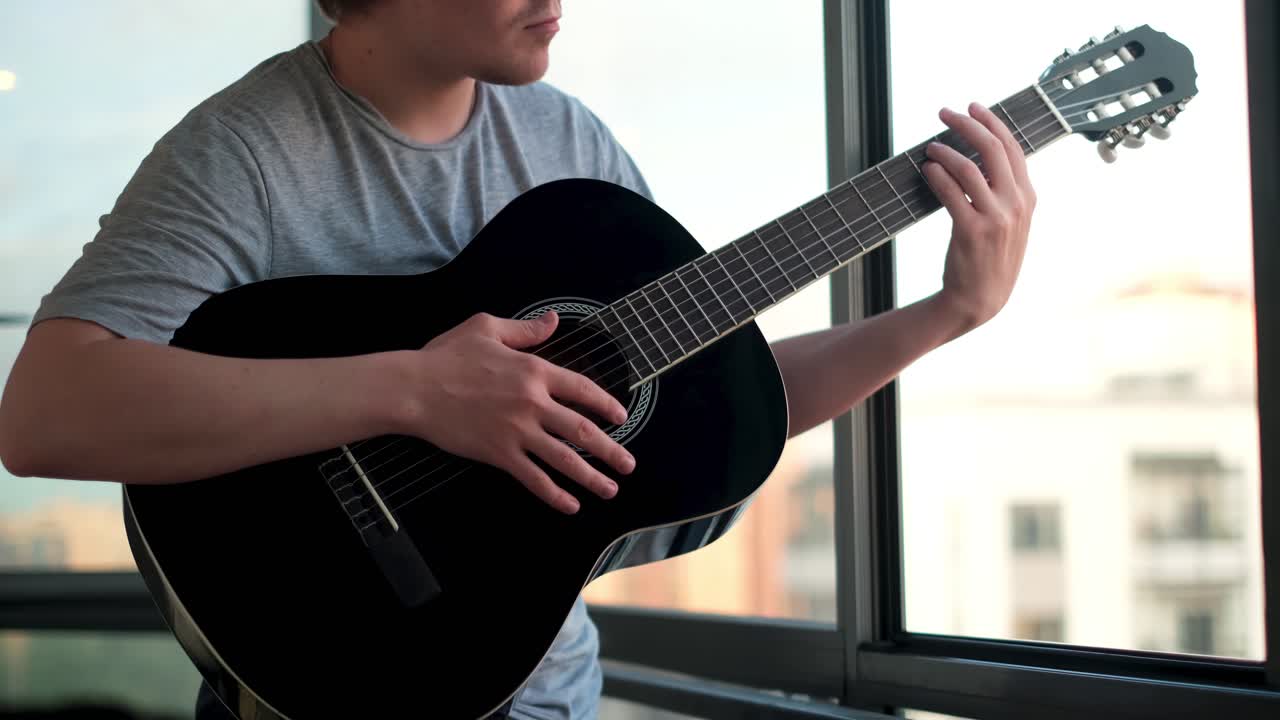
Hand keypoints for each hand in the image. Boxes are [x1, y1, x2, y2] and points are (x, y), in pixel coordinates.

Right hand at [408, 310, 634, 513]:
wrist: (414, 388)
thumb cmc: (446, 356)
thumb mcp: (487, 328)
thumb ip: (525, 329)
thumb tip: (553, 321)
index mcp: (534, 370)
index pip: (582, 389)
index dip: (606, 404)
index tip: (622, 417)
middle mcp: (533, 403)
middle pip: (583, 430)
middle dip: (611, 450)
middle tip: (629, 465)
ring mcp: (517, 431)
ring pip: (565, 458)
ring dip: (592, 477)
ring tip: (611, 490)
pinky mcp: (499, 454)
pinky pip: (533, 478)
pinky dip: (554, 494)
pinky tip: (570, 505)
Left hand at [922, 102, 1036, 331]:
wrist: (981, 299)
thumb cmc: (991, 258)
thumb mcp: (1011, 223)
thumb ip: (1005, 192)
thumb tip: (983, 158)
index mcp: (1028, 198)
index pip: (1013, 148)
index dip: (991, 122)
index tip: (972, 107)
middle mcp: (1016, 204)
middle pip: (993, 148)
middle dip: (967, 124)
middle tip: (945, 113)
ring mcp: (995, 217)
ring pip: (969, 167)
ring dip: (945, 151)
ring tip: (930, 147)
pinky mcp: (971, 230)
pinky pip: (951, 192)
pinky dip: (937, 175)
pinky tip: (927, 169)